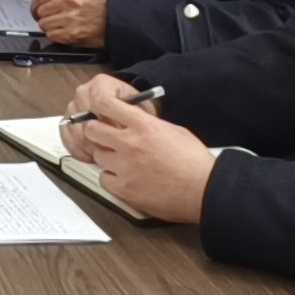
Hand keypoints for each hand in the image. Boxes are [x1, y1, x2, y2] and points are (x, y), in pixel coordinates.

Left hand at [32, 0, 108, 48]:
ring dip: (48, 26)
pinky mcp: (71, 34)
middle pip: (40, 11)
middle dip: (42, 16)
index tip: (36, 9)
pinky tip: (62, 32)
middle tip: (47, 18)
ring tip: (56, 25)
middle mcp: (68, 2)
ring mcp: (69, 19)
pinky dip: (54, 35)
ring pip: (43, 24)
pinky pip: (51, 35)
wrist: (116, 18)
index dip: (35, 5)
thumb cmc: (100, 3)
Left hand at [64, 78, 218, 224]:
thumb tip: (136, 123)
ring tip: (119, 161)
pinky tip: (123, 178)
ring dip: (105, 157)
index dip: (99, 106)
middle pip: (92, 130)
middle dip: (95, 131)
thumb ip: (149, 125)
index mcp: (143, 125)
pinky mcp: (123, 188)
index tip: (98, 109)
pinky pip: (103, 179)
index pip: (107, 105)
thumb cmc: (194, 161)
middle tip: (102, 136)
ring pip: (97, 156)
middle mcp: (129, 143)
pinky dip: (110, 178)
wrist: (202, 189)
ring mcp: (123, 167)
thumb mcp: (174, 130)